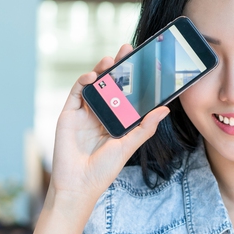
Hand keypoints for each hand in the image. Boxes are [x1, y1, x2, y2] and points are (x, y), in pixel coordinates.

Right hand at [48, 45, 169, 206]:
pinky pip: (76, 93)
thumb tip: (164, 109)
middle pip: (110, 85)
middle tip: (127, 49)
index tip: (144, 61)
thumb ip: (145, 127)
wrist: (78, 184)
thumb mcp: (128, 146)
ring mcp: (84, 113)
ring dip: (102, 70)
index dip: (133, 78)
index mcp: (116, 120)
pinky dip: (83, 82)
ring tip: (112, 60)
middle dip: (118, 66)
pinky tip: (93, 76)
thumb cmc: (104, 169)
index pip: (126, 94)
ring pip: (93, 85)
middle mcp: (100, 114)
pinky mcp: (68, 114)